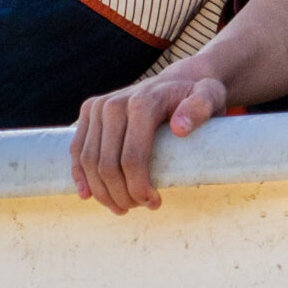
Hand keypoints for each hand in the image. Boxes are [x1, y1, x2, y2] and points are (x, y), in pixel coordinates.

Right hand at [71, 67, 227, 213]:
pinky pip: (77, 149)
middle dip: (121, 195)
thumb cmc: (196, 94)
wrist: (178, 80)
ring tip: (123, 207)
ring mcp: (98, 106)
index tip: (155, 203)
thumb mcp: (210, 96)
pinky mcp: (89, 111)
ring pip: (89, 162)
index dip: (139, 188)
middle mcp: (114, 103)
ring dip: (102, 192)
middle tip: (140, 207)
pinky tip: (89, 195)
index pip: (131, 159)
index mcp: (141, 103)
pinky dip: (80, 175)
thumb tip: (179, 128)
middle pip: (108, 165)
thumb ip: (201, 108)